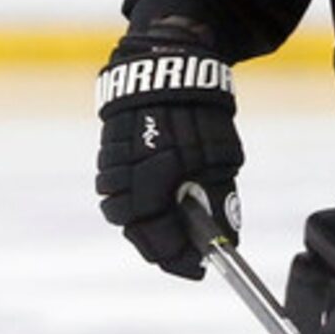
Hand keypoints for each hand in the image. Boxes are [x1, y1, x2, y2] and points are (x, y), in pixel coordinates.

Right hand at [95, 21, 240, 280]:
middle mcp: (125, 182)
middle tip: (187, 252)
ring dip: (148, 225)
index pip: (161, 242)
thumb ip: (220, 203)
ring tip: (174, 226)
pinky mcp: (106, 153)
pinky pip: (118, 190)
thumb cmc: (200, 112)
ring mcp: (111, 167)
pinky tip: (158, 198)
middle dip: (163, 246)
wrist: (165, 64)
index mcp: (153, 187)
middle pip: (138, 234)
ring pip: (124, 214)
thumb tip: (228, 239)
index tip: (199, 269)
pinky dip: (137, 201)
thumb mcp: (221, 161)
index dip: (181, 260)